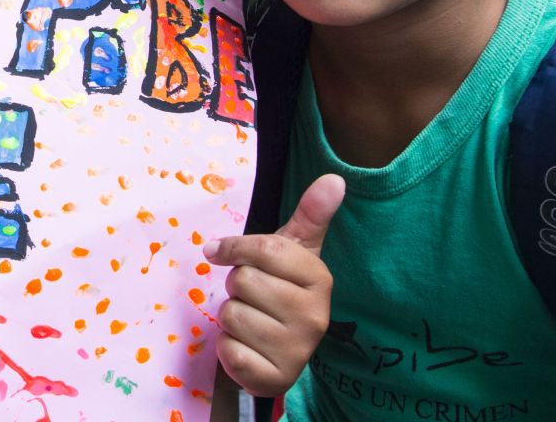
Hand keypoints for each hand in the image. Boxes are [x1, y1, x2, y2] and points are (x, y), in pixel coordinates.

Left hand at [204, 173, 343, 396]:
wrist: (279, 351)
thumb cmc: (281, 291)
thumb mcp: (294, 251)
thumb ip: (311, 214)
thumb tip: (335, 178)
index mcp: (319, 279)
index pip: (263, 249)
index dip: (235, 248)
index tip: (221, 252)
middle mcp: (314, 316)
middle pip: (242, 281)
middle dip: (236, 286)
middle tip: (252, 297)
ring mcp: (297, 350)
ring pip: (231, 314)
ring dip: (230, 317)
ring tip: (251, 322)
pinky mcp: (274, 377)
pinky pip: (229, 350)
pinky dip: (227, 348)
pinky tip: (246, 347)